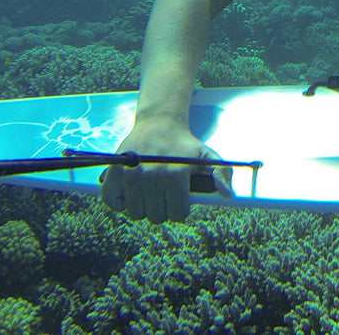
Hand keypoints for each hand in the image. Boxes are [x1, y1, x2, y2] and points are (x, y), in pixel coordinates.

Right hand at [102, 117, 234, 223]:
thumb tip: (228, 194)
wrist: (159, 123)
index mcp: (175, 175)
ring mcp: (131, 174)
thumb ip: (222, 173)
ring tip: (149, 194)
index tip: (179, 198)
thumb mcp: (207, 155)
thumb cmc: (184, 144)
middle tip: (164, 195)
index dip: (180, 209)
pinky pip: (111, 202)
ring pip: (136, 213)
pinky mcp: (113, 172)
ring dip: (143, 208)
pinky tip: (130, 194)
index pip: (177, 214)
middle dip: (163, 209)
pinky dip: (119, 203)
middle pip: (156, 216)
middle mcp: (152, 176)